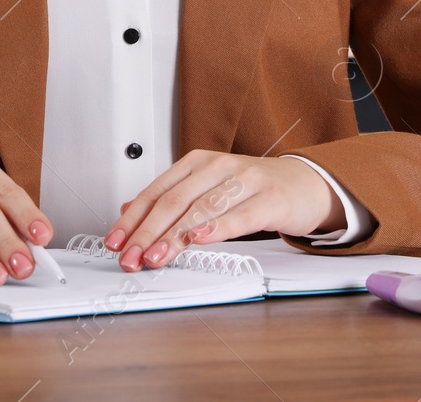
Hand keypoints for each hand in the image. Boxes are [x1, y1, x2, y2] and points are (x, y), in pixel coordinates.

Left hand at [103, 150, 344, 270]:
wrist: (306, 183)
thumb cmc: (254, 189)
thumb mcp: (209, 188)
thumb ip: (172, 198)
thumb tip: (130, 211)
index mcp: (198, 163)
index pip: (156, 191)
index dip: (133, 218)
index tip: (115, 241)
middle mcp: (218, 167)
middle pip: (174, 201)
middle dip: (147, 232)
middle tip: (130, 257)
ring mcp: (245, 180)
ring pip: (202, 208)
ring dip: (174, 236)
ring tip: (155, 256)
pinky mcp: (270, 198)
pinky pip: (239, 215)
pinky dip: (216, 228)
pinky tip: (199, 238)